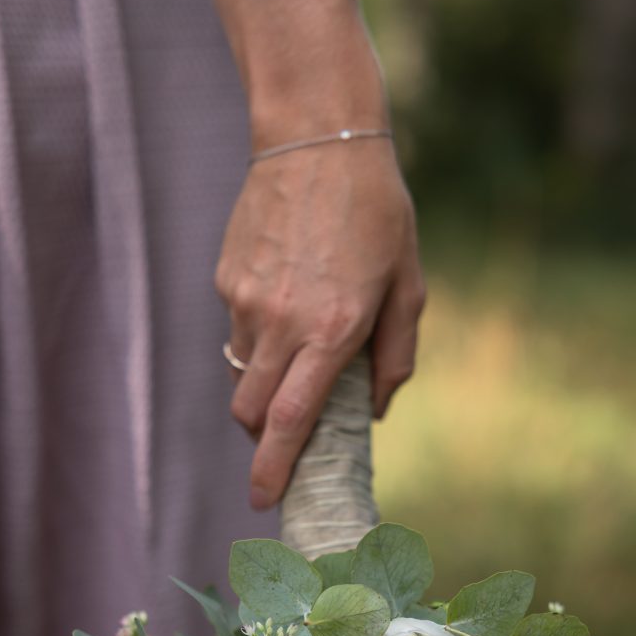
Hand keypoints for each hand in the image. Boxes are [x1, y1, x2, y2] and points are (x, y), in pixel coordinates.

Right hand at [215, 140, 424, 509]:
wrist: (317, 135)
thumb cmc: (377, 211)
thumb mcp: (408, 284)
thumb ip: (395, 356)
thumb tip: (373, 412)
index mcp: (332, 330)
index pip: (292, 422)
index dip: (274, 469)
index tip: (263, 500)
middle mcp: (281, 323)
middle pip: (251, 412)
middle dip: (263, 439)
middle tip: (283, 437)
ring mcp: (246, 300)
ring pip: (243, 372)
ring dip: (265, 382)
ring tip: (298, 344)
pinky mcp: (227, 278)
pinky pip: (237, 328)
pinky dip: (259, 334)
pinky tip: (286, 292)